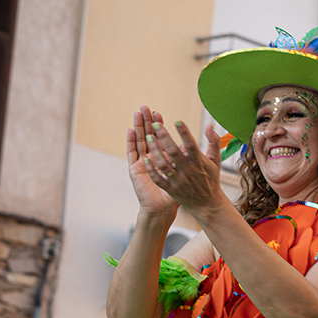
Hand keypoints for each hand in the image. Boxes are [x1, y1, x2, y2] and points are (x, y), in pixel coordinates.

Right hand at [128, 106, 179, 221]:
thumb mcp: (181, 174)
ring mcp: (141, 163)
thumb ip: (184, 159)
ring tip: (137, 113)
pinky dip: (130, 141)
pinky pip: (132, 153)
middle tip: (146, 107)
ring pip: (139, 141)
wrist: (162, 210)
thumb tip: (187, 145)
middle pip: (147, 136)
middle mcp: (149, 159)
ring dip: (138, 127)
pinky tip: (130, 130)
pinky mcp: (135, 170)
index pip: (158, 138)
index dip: (158, 126)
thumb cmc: (173, 195)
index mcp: (160, 159)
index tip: (159, 113)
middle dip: (146, 122)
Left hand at [140, 115, 225, 215]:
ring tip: (148, 137)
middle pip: (174, 152)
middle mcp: (188, 171)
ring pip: (164, 165)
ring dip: (155, 151)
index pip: (191, 145)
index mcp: (200, 162)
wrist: (208, 204)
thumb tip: (209, 125)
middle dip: (164, 137)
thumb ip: (214, 141)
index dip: (184, 133)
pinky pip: (158, 179)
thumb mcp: (216, 160)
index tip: (177, 121)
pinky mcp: (171, 190)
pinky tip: (144, 158)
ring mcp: (179, 181)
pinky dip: (151, 170)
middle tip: (155, 124)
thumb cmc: (211, 179)